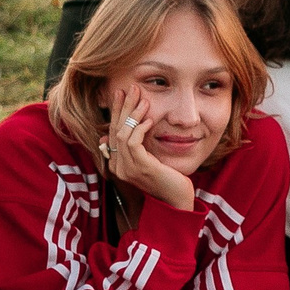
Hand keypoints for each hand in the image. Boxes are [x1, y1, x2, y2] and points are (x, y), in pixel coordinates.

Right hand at [98, 84, 194, 211]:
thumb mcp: (149, 159)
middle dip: (123, 107)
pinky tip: (150, 120)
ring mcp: (128, 168)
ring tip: (142, 100)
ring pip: (123, 133)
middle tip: (130, 89)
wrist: (177, 201)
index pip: (112, 132)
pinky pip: (133, 142)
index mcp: (118, 164)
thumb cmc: (166, 179)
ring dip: (133, 114)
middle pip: (115, 129)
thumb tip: (131, 128)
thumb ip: (137, 146)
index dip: (117, 112)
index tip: (121, 93)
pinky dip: (140, 128)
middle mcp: (119, 167)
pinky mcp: (141, 167)